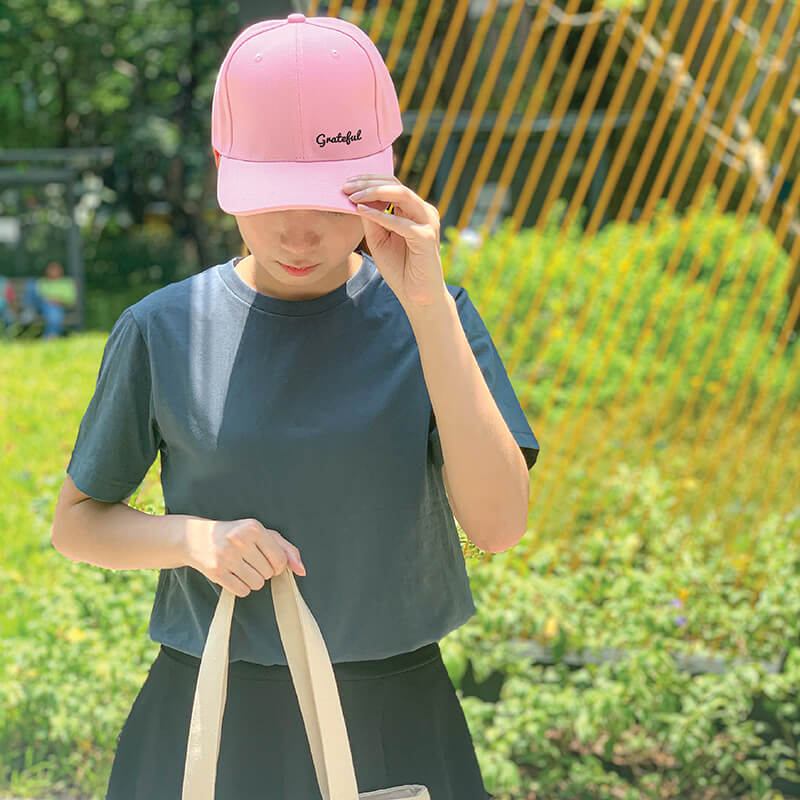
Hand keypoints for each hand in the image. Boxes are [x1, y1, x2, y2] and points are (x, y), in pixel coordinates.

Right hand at [185, 517, 305, 597]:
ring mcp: (226, 556)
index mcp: (254, 528)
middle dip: (264, 572)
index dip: (278, 565)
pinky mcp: (216, 572)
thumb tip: (302, 570)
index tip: (269, 561)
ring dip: (253, 581)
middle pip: (268, 573)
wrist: (198, 538)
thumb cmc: (237, 535)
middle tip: (251, 561)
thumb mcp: (262, 534)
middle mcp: (239, 540)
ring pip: (257, 584)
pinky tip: (234, 575)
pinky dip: (241, 587)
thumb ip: (286, 549)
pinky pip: (242, 591)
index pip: (280, 559)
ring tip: (243, 568)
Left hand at [342, 174, 447, 312]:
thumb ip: (371, 220)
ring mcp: (427, 223)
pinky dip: (380, 215)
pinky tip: (362, 211)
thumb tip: (356, 199)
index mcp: (414, 210)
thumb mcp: (379, 240)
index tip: (346, 184)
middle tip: (346, 186)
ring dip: (374, 192)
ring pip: (401, 194)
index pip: (392, 185)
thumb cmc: (401, 270)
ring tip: (353, 196)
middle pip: (395, 184)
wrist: (418, 297)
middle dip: (368, 182)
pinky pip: (400, 221)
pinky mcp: (425, 237)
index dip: (368, 181)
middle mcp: (424, 212)